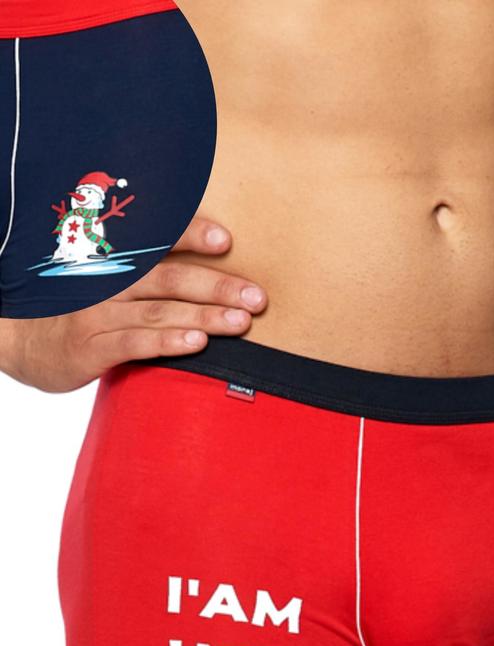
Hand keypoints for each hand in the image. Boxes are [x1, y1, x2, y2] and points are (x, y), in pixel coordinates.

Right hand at [0, 215, 266, 393]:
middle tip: (257, 296)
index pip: (157, 241)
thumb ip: (146, 271)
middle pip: (169, 278)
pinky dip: (168, 342)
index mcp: (114, 258)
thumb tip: (205, 271)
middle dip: (217, 285)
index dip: (191, 236)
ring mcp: (97, 313)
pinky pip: (135, 343)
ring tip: (241, 322)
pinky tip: (197, 343)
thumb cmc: (76, 307)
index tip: (227, 240)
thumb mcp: (104, 279)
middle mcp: (106, 280)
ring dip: (205, 316)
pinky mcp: (91, 348)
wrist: (17, 340)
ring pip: (159, 311)